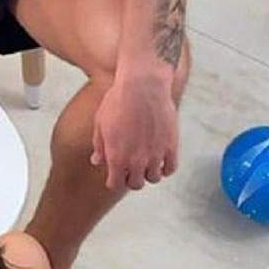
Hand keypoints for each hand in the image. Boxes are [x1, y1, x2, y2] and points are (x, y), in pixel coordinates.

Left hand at [91, 75, 178, 190]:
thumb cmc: (118, 100)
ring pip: (154, 178)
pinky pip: (170, 168)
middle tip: (130, 169)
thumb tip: (98, 161)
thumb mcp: (100, 123)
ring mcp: (155, 154)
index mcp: (116, 157)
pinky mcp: (170, 146)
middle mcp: (136, 161)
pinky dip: (165, 168)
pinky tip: (160, 160)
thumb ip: (100, 146)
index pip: (116, 183)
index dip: (114, 181)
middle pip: (135, 184)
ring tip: (146, 163)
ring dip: (148, 173)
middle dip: (131, 178)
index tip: (115, 176)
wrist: (142, 85)